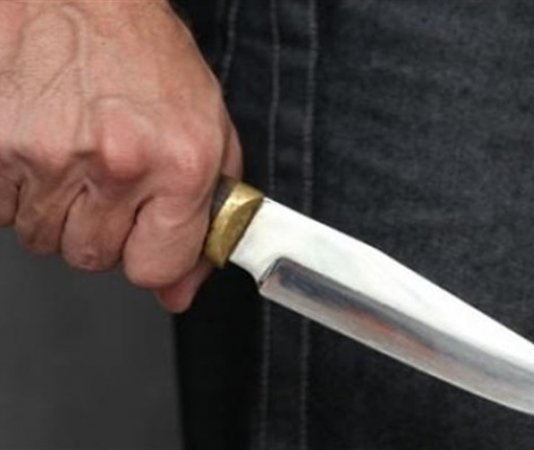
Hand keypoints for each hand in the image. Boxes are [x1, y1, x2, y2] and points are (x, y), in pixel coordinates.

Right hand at [0, 1, 241, 311]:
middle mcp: (115, 162)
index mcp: (179, 163)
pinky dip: (21, 189)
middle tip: (110, 179)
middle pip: (93, 257)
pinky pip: (3, 210)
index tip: (149, 237)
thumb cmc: (145, 55)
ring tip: (76, 154)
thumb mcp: (206, 130)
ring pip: (44, 238)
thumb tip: (179, 290)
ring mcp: (47, 154)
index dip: (152, 257)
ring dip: (60, 209)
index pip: (156, 268)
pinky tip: (43, 146)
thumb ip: (204, 216)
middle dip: (103, 229)